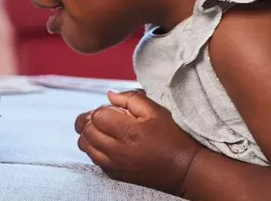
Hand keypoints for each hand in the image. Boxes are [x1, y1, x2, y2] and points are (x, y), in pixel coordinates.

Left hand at [77, 91, 201, 195]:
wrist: (185, 169)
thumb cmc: (173, 138)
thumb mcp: (156, 110)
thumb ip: (130, 98)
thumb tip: (110, 96)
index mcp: (127, 132)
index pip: (96, 116)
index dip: (103, 109)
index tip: (115, 110)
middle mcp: (116, 151)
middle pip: (86, 130)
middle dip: (92, 120)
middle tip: (108, 117)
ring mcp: (114, 165)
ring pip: (85, 146)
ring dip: (90, 134)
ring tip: (105, 130)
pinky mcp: (115, 174)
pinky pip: (93, 159)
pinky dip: (95, 149)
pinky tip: (109, 144)